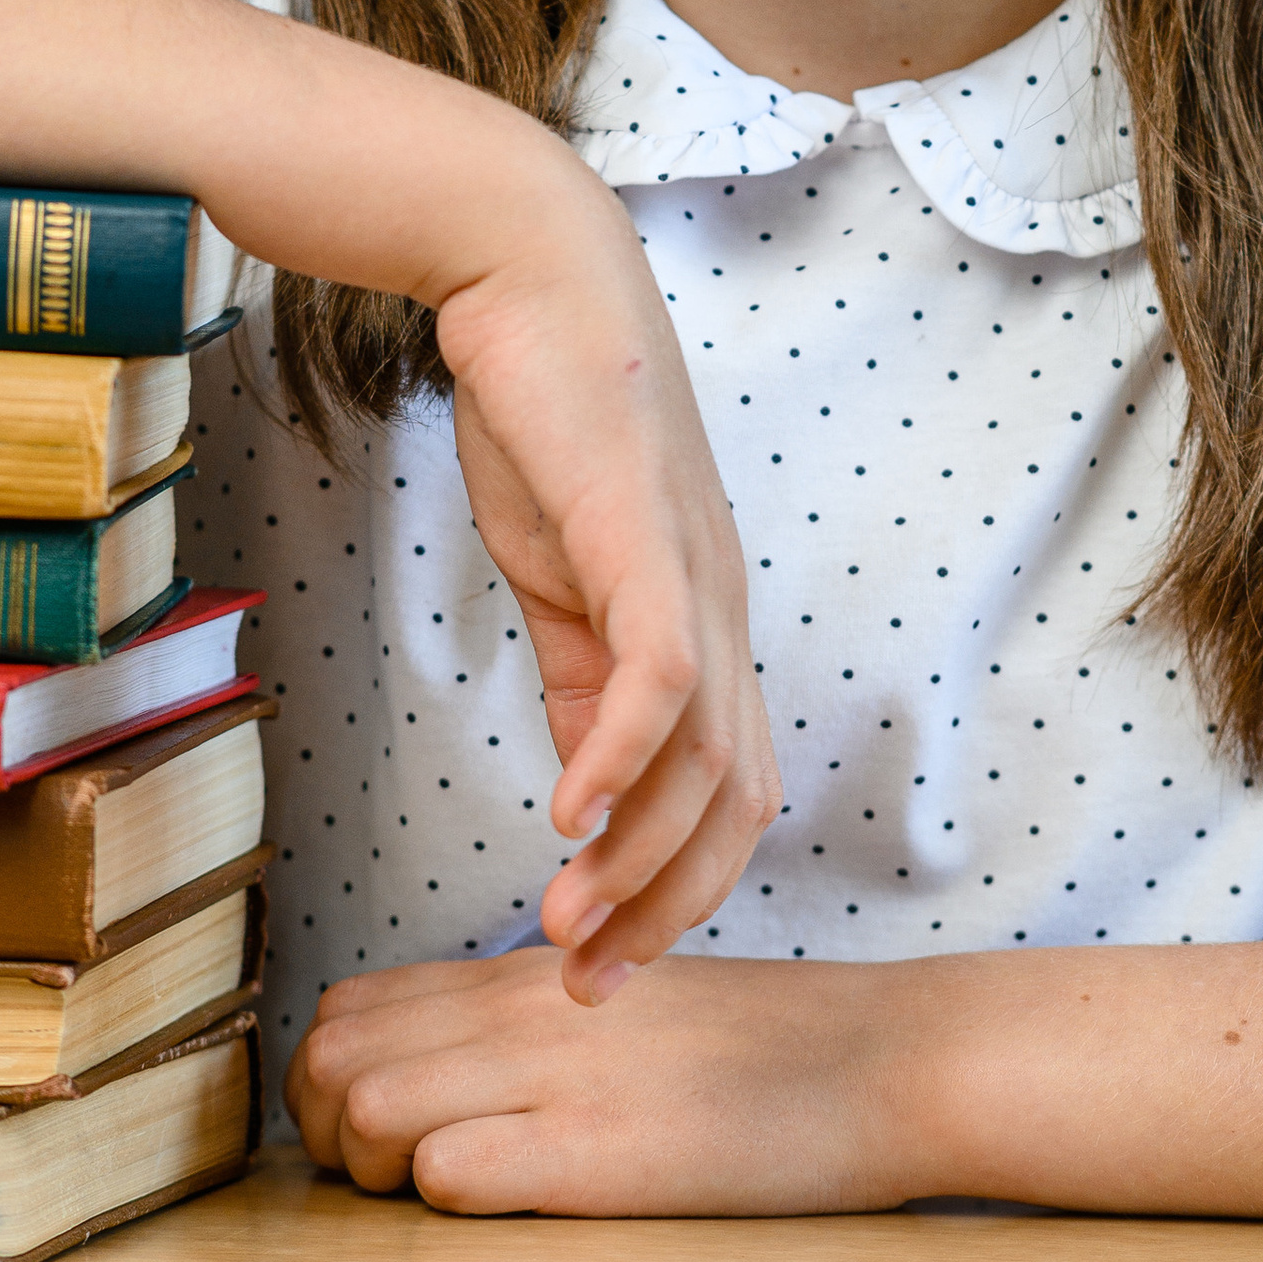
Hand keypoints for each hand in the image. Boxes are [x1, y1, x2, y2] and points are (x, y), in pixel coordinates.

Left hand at [285, 948, 942, 1214]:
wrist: (878, 1058)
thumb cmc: (758, 1050)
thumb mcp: (623, 1002)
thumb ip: (530, 1028)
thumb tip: (441, 1080)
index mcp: (523, 979)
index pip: (347, 1010)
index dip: (327, 1083)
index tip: (373, 1139)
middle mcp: (518, 1014)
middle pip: (327, 1061)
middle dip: (323, 1136)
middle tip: (387, 1185)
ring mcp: (554, 1080)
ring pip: (363, 1110)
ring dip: (373, 1173)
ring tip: (440, 1200)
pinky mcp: (594, 1154)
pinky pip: (449, 1173)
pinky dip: (444, 1202)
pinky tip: (504, 1207)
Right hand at [434, 199, 780, 1000]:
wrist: (528, 278)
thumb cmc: (543, 416)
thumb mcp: (561, 571)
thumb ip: (580, 670)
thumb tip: (580, 778)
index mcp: (700, 621)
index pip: (723, 791)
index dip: (671, 890)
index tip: (596, 959)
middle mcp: (719, 607)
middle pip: (734, 801)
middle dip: (664, 909)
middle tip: (586, 982)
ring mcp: (690, 572)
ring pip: (703, 756)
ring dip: (634, 860)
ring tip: (563, 924)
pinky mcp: (642, 535)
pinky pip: (657, 673)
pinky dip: (619, 759)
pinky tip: (566, 815)